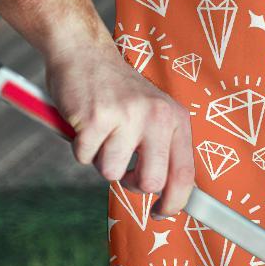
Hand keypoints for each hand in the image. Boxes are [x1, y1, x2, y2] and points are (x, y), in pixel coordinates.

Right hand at [45, 41, 193, 216]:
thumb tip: (168, 194)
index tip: (160, 213)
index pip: (185, 174)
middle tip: (121, 165)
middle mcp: (157, 117)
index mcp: (176, 118)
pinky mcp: (96, 118)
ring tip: (102, 132)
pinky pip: (84, 158)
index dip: (174, 203)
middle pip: (150, 182)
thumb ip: (162, 148)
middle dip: (131, 183)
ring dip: (101, 159)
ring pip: (111, 173)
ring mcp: (127, 116)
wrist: (84, 52)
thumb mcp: (153, 113)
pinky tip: (85, 123)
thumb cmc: (117, 91)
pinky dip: (80, 147)